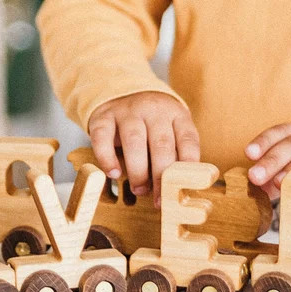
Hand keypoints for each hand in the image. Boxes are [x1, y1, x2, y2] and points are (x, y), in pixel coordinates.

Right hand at [86, 91, 199, 206]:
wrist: (122, 92)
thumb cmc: (151, 123)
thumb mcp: (170, 130)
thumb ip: (175, 154)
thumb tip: (181, 189)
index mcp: (176, 114)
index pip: (187, 140)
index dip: (187, 167)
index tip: (183, 189)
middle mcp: (153, 109)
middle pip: (161, 144)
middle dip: (161, 176)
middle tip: (159, 200)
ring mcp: (127, 111)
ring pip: (134, 140)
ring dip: (137, 170)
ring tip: (139, 190)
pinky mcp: (103, 116)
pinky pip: (103, 137)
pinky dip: (107, 158)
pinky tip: (113, 174)